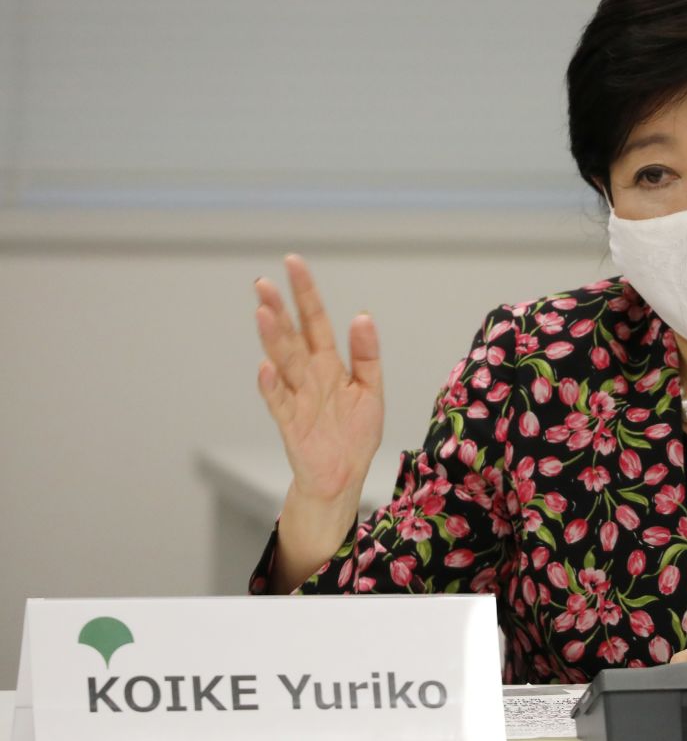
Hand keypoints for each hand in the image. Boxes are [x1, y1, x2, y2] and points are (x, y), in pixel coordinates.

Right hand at [254, 253, 384, 589]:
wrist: (344, 478)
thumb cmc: (355, 432)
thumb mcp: (371, 389)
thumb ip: (367, 355)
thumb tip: (362, 316)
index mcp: (329, 364)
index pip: (316, 321)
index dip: (305, 293)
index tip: (293, 262)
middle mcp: (309, 376)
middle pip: (292, 337)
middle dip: (279, 310)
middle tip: (262, 283)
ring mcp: (298, 398)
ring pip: (283, 363)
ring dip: (273, 339)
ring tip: (263, 313)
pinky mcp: (292, 425)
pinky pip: (280, 403)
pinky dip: (272, 387)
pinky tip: (265, 368)